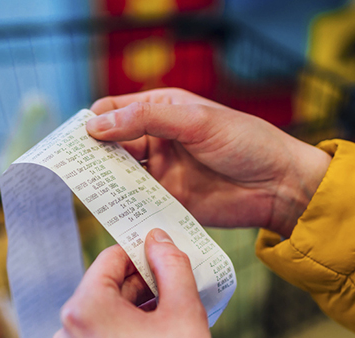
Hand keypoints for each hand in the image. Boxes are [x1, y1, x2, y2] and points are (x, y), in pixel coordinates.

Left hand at [51, 229, 219, 337]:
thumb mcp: (184, 311)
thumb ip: (171, 265)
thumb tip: (158, 239)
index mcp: (85, 309)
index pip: (109, 259)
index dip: (141, 255)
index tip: (164, 260)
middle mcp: (66, 337)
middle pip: (102, 293)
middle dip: (137, 290)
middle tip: (172, 296)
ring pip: (99, 325)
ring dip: (129, 320)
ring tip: (165, 331)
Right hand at [88, 88, 330, 237]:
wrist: (280, 186)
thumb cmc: (246, 142)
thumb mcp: (196, 121)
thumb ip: (146, 119)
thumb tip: (96, 126)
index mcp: (163, 110)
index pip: (114, 111)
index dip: (93, 122)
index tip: (77, 139)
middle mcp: (157, 140)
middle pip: (111, 146)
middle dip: (93, 155)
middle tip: (74, 168)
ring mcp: (161, 173)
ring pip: (120, 176)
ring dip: (105, 182)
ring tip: (88, 190)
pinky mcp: (168, 202)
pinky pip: (137, 203)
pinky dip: (123, 207)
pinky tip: (112, 210)